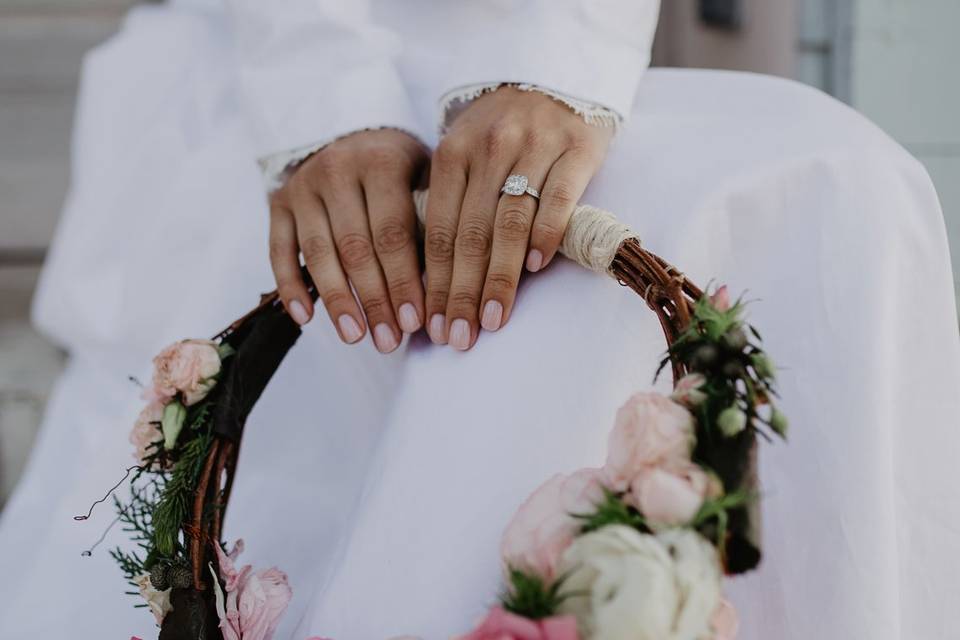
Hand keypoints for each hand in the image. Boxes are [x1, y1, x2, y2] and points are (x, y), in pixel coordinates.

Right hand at [269, 129, 427, 352]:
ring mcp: (304, 186)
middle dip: (374, 301)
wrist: (356, 132)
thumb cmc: (404, 170)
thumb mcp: (427, 180)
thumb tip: (441, 295)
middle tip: (389, 341)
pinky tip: (306, 319)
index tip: (415, 323)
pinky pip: (279, 250)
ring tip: (356, 337)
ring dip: (337, 302)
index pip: (392, 234)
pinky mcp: (278, 202)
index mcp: (381, 162)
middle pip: (356, 248)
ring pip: (318, 254)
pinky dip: (290, 287)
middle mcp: (338, 170)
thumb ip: (432, 225)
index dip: (403, 281)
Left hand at [424, 87, 612, 349]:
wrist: (555, 80)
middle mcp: (489, 149)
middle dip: (460, 292)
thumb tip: (430, 280)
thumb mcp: (464, 156)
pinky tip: (535, 267)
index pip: (439, 230)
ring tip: (491, 319)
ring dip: (499, 277)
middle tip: (457, 338)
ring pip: (509, 222)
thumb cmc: (502, 133)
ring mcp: (533, 147)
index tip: (432, 325)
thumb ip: (450, 205)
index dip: (434, 282)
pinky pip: (557, 198)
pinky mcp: (576, 149)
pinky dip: (545, 234)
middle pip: (470, 234)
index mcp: (452, 154)